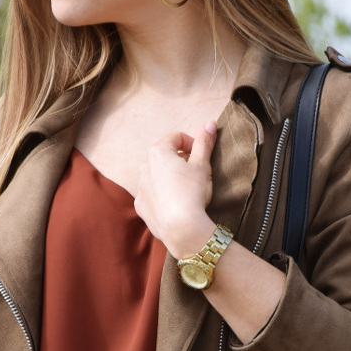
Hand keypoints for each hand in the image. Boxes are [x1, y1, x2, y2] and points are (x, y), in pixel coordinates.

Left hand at [134, 120, 218, 258]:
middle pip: (165, 155)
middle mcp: (144, 166)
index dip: (192, 143)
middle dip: (180, 160)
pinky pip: (152, 193)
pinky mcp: (140, 205)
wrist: (181, 227)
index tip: (202, 156)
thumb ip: (204, 142)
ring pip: (157, 174)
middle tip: (196, 172)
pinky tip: (175, 203)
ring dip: (170, 176)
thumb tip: (210, 123)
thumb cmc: (193, 193)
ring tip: (186, 189)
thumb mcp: (202, 165)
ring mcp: (140, 186)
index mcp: (159, 152)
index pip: (177, 137)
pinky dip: (162, 194)